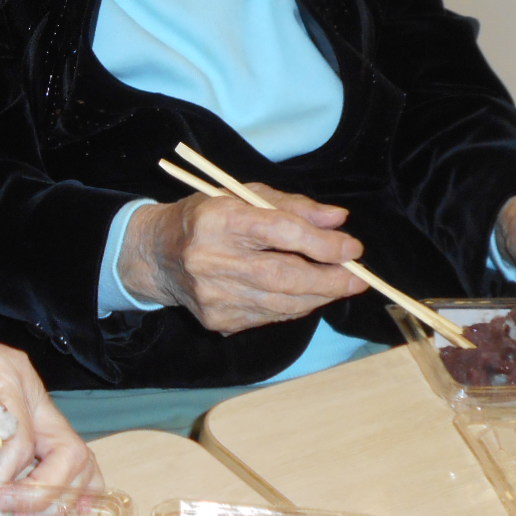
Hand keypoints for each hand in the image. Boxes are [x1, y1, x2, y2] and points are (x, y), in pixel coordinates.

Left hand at [0, 341, 100, 490]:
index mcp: (4, 370)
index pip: (22, 435)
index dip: (2, 475)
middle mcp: (31, 390)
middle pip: (68, 450)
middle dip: (39, 492)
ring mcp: (39, 413)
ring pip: (79, 462)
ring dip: (53, 501)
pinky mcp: (38, 435)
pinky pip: (75, 468)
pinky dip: (70, 495)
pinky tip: (50, 515)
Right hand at [119, 187, 366, 333]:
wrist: (158, 255)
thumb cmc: (206, 217)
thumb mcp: (242, 195)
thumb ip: (292, 206)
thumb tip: (338, 220)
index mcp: (218, 218)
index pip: (278, 231)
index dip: (320, 242)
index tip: (352, 248)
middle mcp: (212, 259)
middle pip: (283, 275)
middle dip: (329, 280)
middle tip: (357, 278)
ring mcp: (213, 295)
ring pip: (281, 303)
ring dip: (317, 296)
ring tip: (338, 286)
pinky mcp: (217, 320)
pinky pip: (269, 317)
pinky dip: (294, 307)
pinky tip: (304, 295)